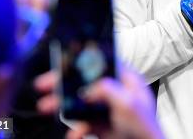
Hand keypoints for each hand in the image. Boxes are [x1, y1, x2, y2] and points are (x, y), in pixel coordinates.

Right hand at [34, 69, 162, 138]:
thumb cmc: (146, 130)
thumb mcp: (128, 104)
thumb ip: (108, 90)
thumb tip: (89, 86)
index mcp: (126, 81)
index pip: (102, 64)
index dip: (83, 61)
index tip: (64, 62)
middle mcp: (117, 93)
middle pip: (87, 83)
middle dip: (65, 84)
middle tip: (46, 85)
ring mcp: (108, 110)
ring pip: (81, 103)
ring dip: (63, 106)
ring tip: (47, 107)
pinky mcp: (102, 127)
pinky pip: (82, 124)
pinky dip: (74, 129)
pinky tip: (74, 134)